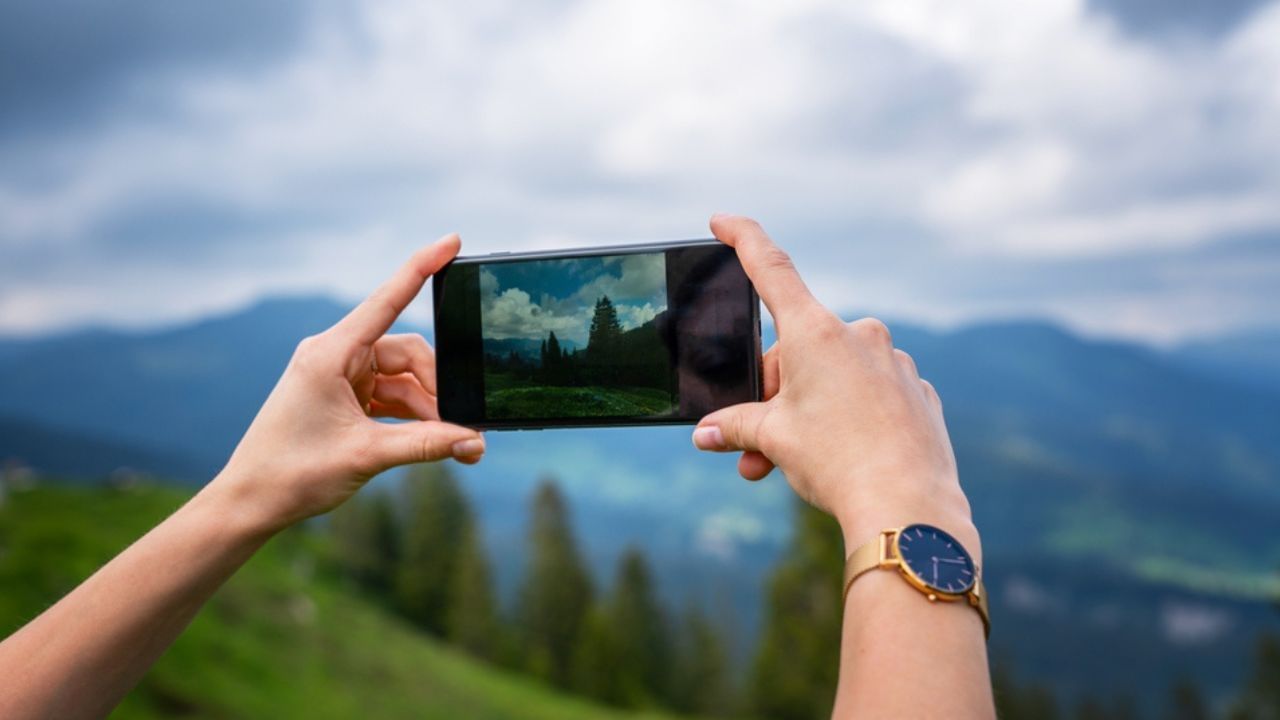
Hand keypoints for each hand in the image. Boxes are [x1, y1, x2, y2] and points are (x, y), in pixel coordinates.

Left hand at [210, 234, 484, 534]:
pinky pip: (389, 397)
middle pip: (408, 355)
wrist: (251, 502)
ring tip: (451, 445)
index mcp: (331, 353)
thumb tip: (476, 441)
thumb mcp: (367, 455)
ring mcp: (339, 377)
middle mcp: (335, 356)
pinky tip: (432, 442)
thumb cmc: (293, 473)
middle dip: (438, 389)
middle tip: (462, 428)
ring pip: (403, 380)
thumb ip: (427, 444)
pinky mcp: (342, 398)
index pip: (387, 299)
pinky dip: (412, 418)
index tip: (452, 241)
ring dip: (428, 410)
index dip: (422, 267)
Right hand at [692, 215, 975, 553]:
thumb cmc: (837, 464)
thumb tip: (707, 433)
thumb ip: (737, 427)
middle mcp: (860, 336)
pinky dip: (849, 419)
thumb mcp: (775, 440)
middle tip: (756, 446)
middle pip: (797, 350)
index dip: (742, 239)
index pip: (770, 268)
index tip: (722, 219)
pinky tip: (846, 457)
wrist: (909, 508)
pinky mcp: (918, 392)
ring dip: (807, 412)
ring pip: (834, 378)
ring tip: (791, 464)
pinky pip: (871, 395)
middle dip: (772, 394)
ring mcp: (895, 362)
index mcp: (817, 333)